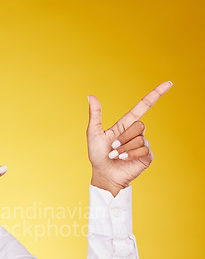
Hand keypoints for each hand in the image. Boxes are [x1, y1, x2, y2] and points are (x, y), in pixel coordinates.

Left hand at [87, 81, 171, 195]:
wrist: (103, 175)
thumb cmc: (98, 155)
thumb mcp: (93, 133)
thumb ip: (95, 115)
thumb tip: (91, 96)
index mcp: (125, 125)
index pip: (143, 107)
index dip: (155, 95)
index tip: (168, 83)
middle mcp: (135, 133)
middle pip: (139, 125)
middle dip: (124, 137)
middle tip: (113, 148)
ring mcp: (142, 144)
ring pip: (140, 139)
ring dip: (124, 148)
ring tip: (115, 156)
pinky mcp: (146, 156)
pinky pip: (143, 150)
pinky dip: (130, 154)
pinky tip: (123, 159)